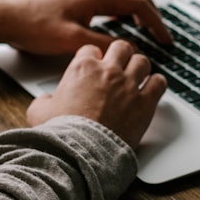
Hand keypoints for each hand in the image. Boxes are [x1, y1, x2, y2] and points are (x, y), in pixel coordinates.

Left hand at [0, 0, 171, 54]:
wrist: (7, 19)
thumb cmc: (33, 26)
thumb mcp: (71, 41)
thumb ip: (103, 45)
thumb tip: (128, 50)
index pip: (138, 3)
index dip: (156, 23)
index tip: (165, 39)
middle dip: (152, 11)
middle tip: (161, 32)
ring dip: (138, 8)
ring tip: (146, 27)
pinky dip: (122, 9)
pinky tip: (120, 24)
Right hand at [26, 40, 166, 147]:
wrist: (81, 151)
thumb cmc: (61, 133)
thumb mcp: (39, 112)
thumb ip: (43, 100)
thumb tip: (45, 100)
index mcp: (83, 68)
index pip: (91, 49)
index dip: (93, 57)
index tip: (95, 65)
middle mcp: (108, 72)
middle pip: (121, 48)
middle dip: (121, 55)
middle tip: (120, 65)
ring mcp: (128, 85)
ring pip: (142, 61)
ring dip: (140, 68)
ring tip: (138, 76)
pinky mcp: (145, 102)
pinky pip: (159, 83)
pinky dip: (157, 84)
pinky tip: (152, 89)